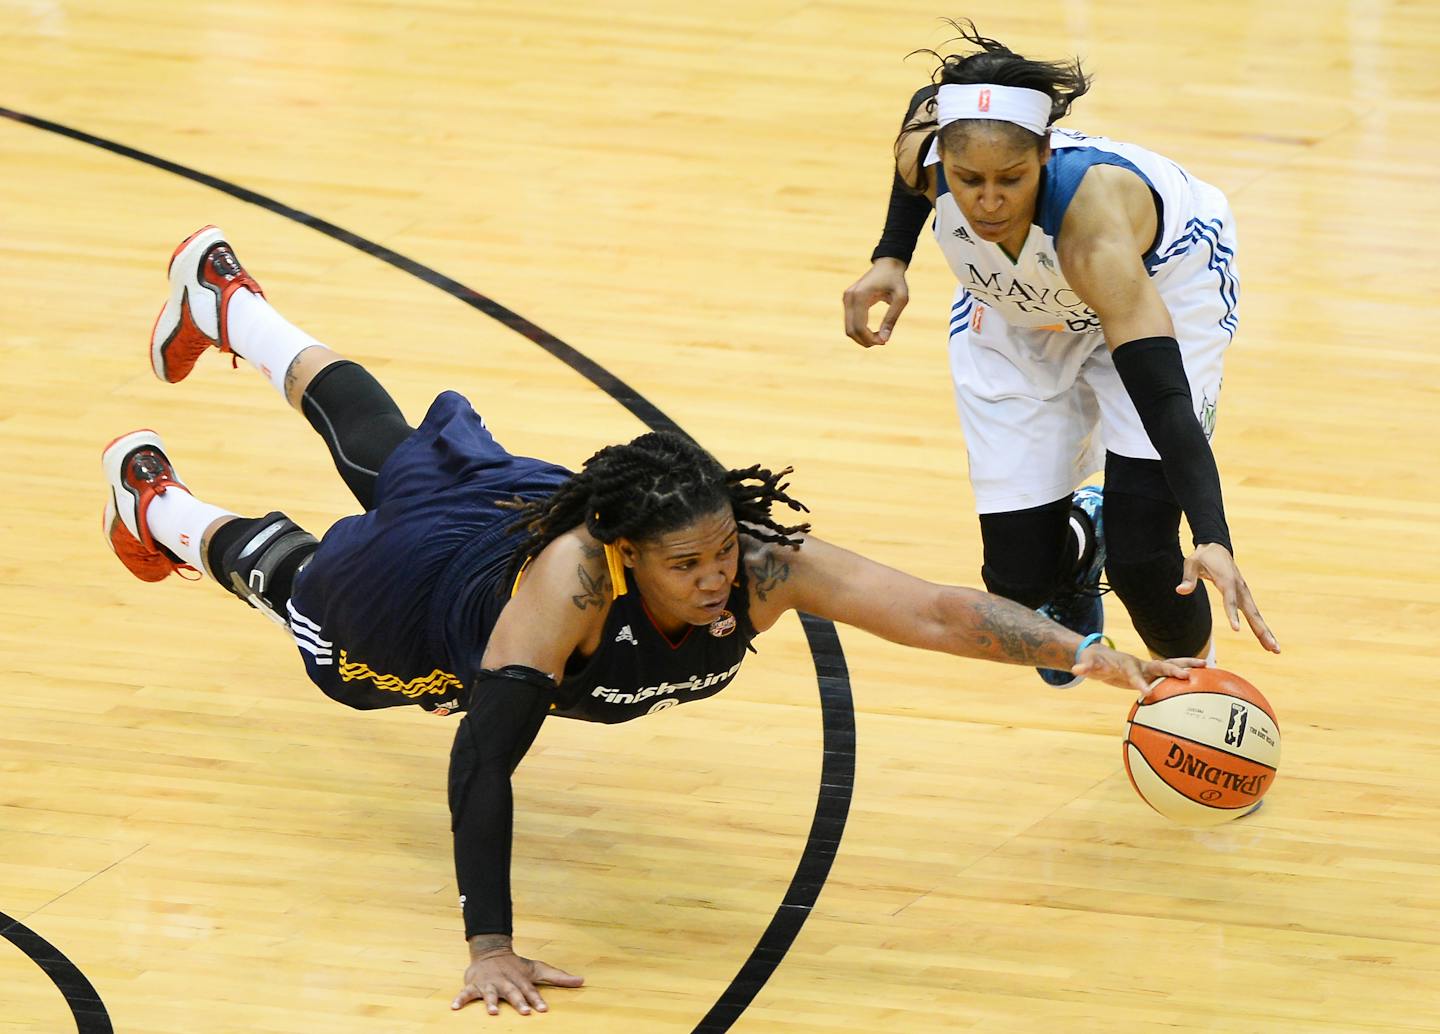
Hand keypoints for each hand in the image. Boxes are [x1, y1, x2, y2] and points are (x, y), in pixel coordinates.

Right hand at [452, 936, 583, 1015]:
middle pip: (513, 993)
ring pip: (490, 993)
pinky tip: (454, 1007)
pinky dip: (460, 999)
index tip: (543, 1009)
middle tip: (525, 1012)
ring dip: (490, 1002)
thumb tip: (582, 981)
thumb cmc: (517, 966)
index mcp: (521, 980)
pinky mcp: (475, 984)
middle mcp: (506, 982)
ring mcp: (490, 983)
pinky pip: (466, 993)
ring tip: (492, 1012)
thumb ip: (559, 977)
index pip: (531, 991)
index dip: (537, 999)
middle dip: (519, 1002)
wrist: (492, 951)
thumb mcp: (538, 969)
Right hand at [842, 258, 909, 346]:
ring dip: (862, 338)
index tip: (884, 341)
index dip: (870, 339)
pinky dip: (860, 331)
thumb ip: (892, 318)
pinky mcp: (847, 301)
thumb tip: (884, 340)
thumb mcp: (901, 298)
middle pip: (851, 330)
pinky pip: (850, 323)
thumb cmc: (896, 280)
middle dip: (865, 341)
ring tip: (879, 337)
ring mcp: (846, 299)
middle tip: (882, 341)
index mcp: (860, 296)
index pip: (859, 327)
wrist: (887, 264)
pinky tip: (873, 331)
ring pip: (848, 329)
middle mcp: (849, 297)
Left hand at [1072, 645, 1205, 698]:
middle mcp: (1141, 664)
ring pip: (1171, 664)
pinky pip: (1172, 672)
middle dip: (1173, 669)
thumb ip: (1086, 667)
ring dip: (1187, 664)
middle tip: (1188, 675)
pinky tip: (1206, 676)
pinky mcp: (1153, 672)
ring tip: (1207, 666)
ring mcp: (1149, 667)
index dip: (1140, 683)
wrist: (1102, 656)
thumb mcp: (1090, 665)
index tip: (1146, 694)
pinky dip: (1188, 672)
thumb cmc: (1096, 662)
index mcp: (1127, 666)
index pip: (1135, 675)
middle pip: (1160, 665)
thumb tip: (1075, 668)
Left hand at [1178, 543, 1279, 653]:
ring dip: (1266, 632)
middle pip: (1252, 612)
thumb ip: (1188, 578)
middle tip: (1272, 647)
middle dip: (1261, 630)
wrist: (1216, 547)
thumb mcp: (1191, 563)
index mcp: (1227, 580)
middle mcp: (1240, 588)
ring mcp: (1244, 593)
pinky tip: (1267, 641)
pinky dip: (1261, 627)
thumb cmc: (1203, 557)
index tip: (1236, 630)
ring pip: (1256, 615)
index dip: (1232, 614)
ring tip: (1275, 650)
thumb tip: (1180, 591)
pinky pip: (1254, 614)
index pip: (1229, 600)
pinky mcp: (1245, 597)